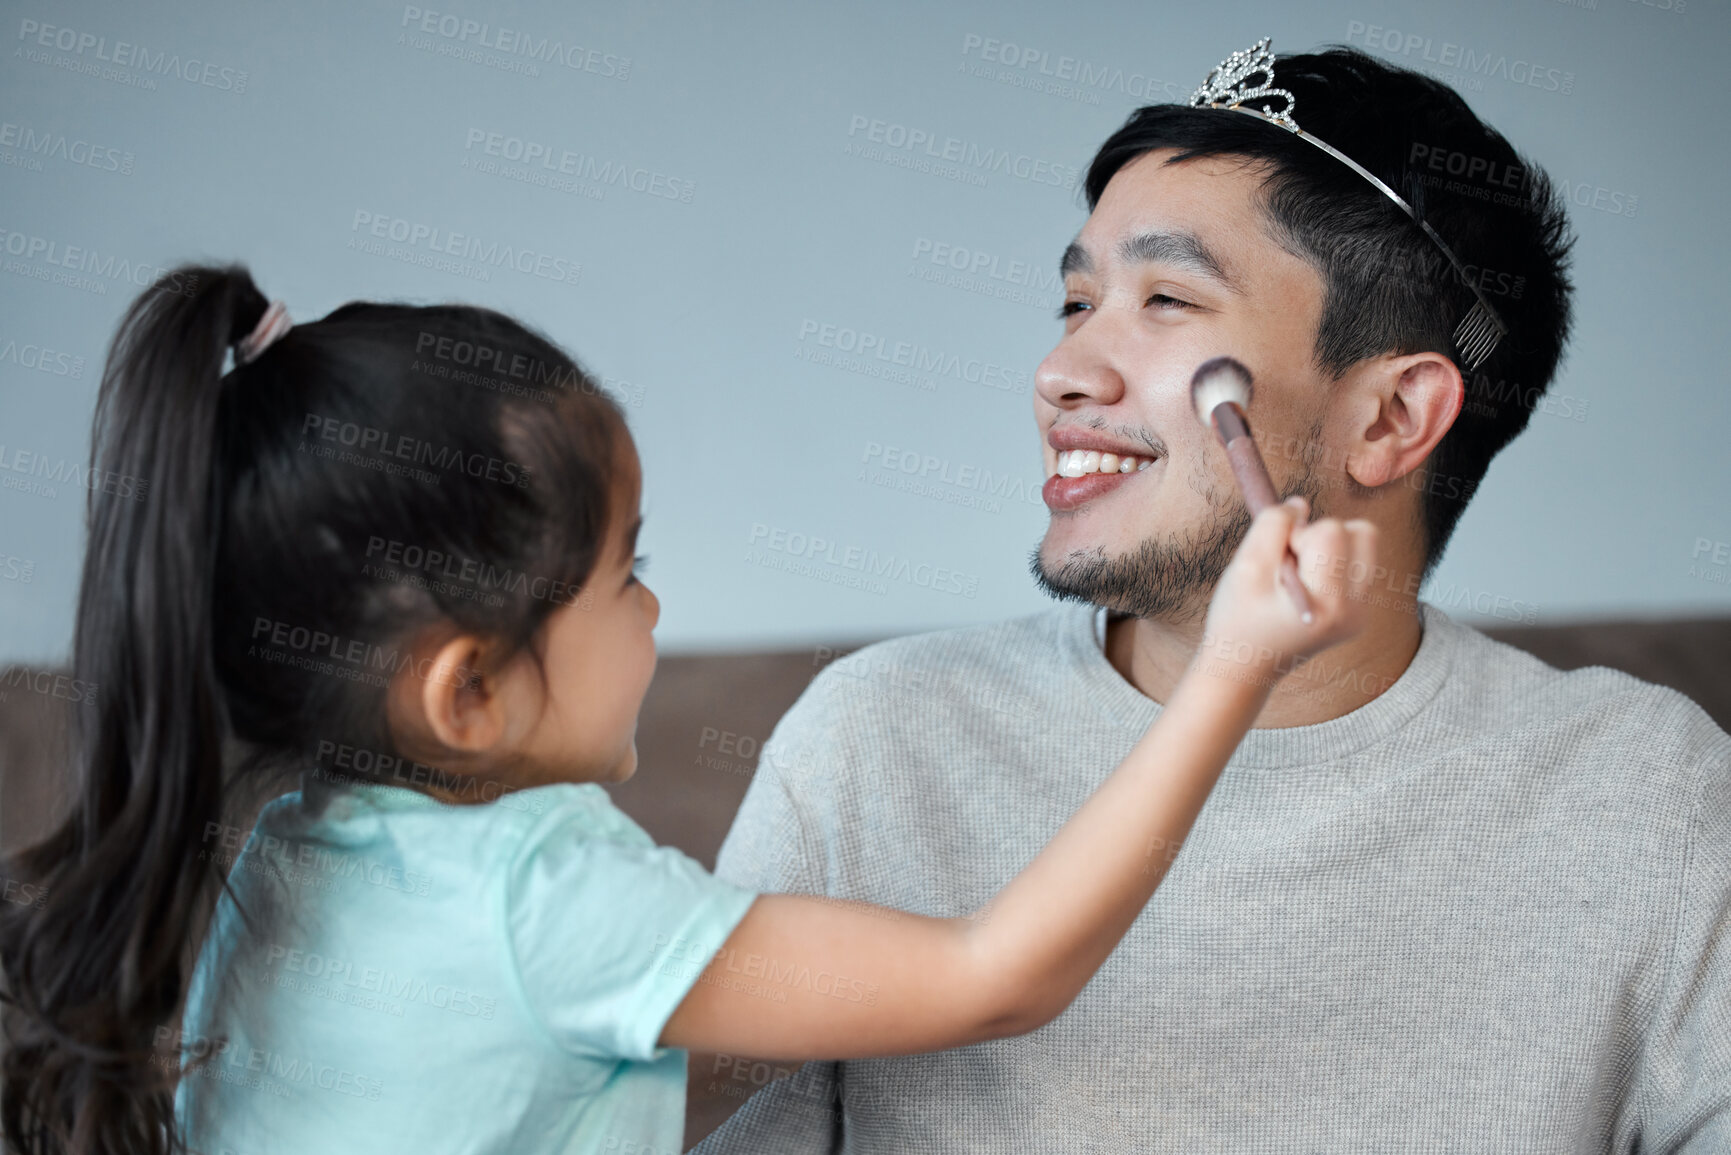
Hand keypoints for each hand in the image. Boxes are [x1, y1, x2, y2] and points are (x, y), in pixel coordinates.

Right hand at [1200, 496, 1376, 680]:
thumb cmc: (1238, 617)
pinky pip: (1357, 565)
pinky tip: (1306, 587)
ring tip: (1299, 574)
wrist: (1245, 667)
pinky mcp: (1360, 614)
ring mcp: (1362, 614)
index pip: (1332, 531)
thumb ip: (1273, 525)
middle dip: (1324, 535)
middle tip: (1292, 561)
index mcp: (1329, 602)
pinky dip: (1331, 565)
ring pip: (1363, 546)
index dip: (1298, 532)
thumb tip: (1301, 504)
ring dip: (1330, 548)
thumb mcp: (1245, 566)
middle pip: (1363, 532)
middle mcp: (1356, 610)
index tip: (1276, 557)